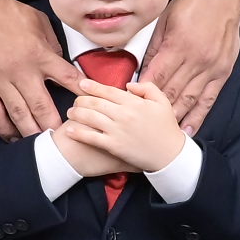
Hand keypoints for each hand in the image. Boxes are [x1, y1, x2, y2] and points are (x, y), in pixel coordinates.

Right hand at [0, 0, 82, 139]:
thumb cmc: (3, 11)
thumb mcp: (36, 20)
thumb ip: (52, 42)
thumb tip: (60, 59)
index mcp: (39, 54)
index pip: (67, 77)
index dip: (82, 93)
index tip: (92, 105)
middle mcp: (22, 71)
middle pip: (42, 106)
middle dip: (55, 126)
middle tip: (65, 139)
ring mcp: (0, 81)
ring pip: (19, 115)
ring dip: (31, 132)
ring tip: (42, 146)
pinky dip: (3, 128)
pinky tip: (12, 138)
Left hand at [60, 77, 186, 174]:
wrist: (170, 155)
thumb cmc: (167, 128)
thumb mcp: (162, 102)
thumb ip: (147, 88)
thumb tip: (128, 85)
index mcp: (134, 103)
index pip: (108, 91)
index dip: (92, 86)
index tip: (82, 84)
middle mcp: (123, 114)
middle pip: (95, 103)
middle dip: (81, 99)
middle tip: (75, 99)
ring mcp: (117, 130)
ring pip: (90, 117)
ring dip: (77, 113)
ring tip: (70, 112)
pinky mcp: (113, 146)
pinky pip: (91, 137)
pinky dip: (79, 132)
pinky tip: (70, 130)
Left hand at [148, 0, 239, 126]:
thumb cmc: (191, 5)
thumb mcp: (165, 21)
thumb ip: (154, 49)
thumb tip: (140, 73)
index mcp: (178, 45)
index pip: (156, 77)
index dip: (140, 94)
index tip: (127, 108)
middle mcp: (196, 59)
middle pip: (171, 92)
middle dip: (153, 112)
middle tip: (138, 128)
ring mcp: (211, 68)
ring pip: (189, 99)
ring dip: (174, 118)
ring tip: (160, 136)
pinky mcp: (223, 72)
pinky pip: (209, 99)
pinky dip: (199, 116)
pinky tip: (189, 129)